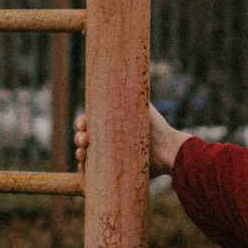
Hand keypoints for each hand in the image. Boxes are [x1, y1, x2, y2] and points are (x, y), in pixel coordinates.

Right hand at [74, 103, 188, 175]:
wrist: (168, 151)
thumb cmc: (157, 128)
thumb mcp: (142, 108)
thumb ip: (129, 96)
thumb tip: (115, 77)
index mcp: (111, 123)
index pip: (90, 122)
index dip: (81, 123)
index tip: (82, 125)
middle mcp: (108, 138)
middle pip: (85, 138)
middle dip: (79, 138)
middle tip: (83, 140)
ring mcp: (110, 154)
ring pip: (86, 154)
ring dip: (79, 153)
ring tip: (82, 154)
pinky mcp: (113, 170)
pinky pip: (94, 170)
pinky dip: (85, 169)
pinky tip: (83, 167)